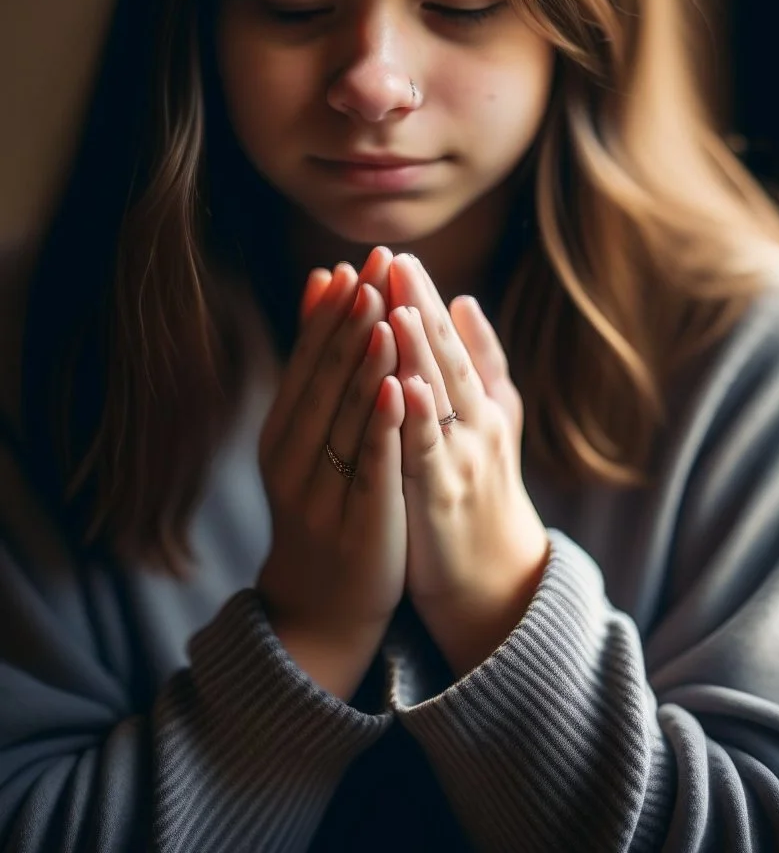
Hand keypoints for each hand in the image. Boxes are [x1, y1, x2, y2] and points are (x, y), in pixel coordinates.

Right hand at [256, 247, 406, 682]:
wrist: (319, 609)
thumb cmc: (324, 506)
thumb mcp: (310, 438)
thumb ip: (317, 363)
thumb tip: (322, 278)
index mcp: (284, 433)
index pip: (308, 361)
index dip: (332, 312)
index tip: (355, 263)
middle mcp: (294, 458)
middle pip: (323, 380)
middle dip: (351, 322)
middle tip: (373, 269)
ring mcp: (322, 493)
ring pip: (346, 419)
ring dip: (365, 363)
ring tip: (384, 313)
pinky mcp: (357, 524)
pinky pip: (371, 468)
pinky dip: (383, 426)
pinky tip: (400, 389)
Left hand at [387, 253, 550, 677]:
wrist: (496, 585)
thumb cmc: (482, 495)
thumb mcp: (490, 424)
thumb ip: (481, 366)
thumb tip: (465, 301)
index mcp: (482, 405)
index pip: (451, 341)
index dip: (426, 299)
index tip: (401, 256)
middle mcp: (479, 425)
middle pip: (447, 357)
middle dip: (420, 308)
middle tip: (397, 261)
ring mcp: (464, 460)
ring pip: (441, 397)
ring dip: (419, 352)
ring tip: (398, 307)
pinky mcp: (444, 498)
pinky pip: (429, 452)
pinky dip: (420, 416)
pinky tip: (406, 385)